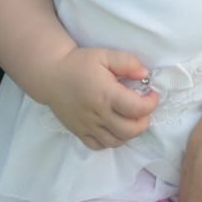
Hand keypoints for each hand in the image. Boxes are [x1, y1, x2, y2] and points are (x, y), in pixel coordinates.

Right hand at [39, 48, 156, 149]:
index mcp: (106, 94)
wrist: (50, 74)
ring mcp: (88, 126)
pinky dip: (111, 141)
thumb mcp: (105, 55)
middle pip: (130, 130)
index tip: (152, 94)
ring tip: (131, 119)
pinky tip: (114, 129)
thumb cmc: (79, 63)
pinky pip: (98, 146)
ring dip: (130, 134)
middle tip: (144, 110)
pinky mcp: (79, 132)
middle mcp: (98, 113)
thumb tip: (145, 74)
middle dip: (144, 122)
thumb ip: (127, 63)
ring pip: (116, 141)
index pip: (137, 108)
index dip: (151, 103)